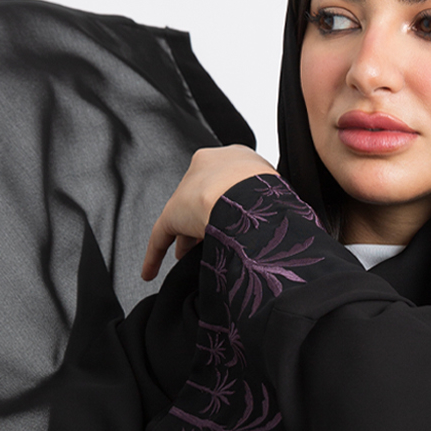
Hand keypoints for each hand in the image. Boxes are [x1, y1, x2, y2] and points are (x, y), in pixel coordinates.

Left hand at [140, 146, 277, 280]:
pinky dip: (155, 255)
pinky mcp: (173, 212)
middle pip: (204, 197)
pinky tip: (150, 273)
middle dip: (206, 222)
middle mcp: (209, 165)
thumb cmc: (273, 196)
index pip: (228, 182)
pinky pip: (161, 235)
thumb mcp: (280, 195)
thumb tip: (278, 232)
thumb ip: (272, 206)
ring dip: (186, 240)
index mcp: (237, 158)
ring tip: (188, 261)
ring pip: (184, 216)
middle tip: (210, 244)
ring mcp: (189, 188)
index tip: (234, 223)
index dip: (230, 206)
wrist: (252, 196)